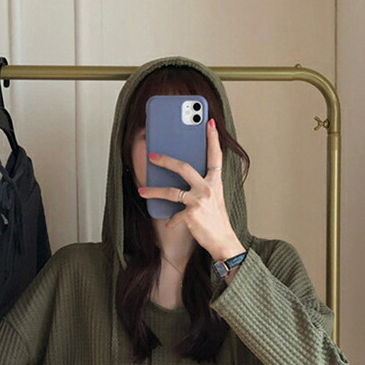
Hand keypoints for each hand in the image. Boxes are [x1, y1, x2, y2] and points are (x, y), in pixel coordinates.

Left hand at [137, 118, 245, 261]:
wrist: (223, 241)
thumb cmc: (217, 220)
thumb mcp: (214, 199)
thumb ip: (203, 186)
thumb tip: (183, 178)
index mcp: (215, 181)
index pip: (215, 156)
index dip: (212, 138)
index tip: (208, 123)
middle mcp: (208, 187)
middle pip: (183, 167)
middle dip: (165, 160)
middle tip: (152, 155)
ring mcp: (199, 200)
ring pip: (170, 191)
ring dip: (153, 191)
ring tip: (141, 190)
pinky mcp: (191, 214)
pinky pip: (174, 215)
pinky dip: (171, 221)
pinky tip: (168, 224)